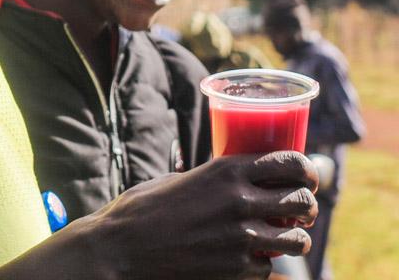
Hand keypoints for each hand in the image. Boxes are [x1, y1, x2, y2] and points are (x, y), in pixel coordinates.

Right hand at [73, 150, 317, 279]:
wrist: (123, 246)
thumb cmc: (145, 208)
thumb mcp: (184, 178)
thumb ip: (216, 178)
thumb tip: (241, 178)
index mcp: (226, 169)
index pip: (289, 162)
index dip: (307, 169)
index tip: (308, 177)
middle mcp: (240, 199)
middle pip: (301, 200)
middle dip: (306, 206)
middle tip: (299, 210)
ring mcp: (241, 236)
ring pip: (297, 240)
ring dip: (294, 239)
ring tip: (283, 237)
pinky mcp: (237, 269)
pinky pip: (268, 267)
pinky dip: (263, 264)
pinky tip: (247, 257)